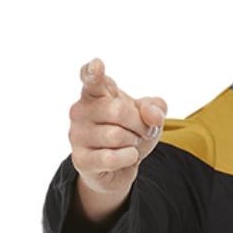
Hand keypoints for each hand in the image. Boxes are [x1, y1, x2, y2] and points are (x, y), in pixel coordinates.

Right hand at [68, 57, 167, 203]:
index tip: (98, 66)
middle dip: (140, 124)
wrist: (120, 167)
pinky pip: (111, 158)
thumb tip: (153, 116)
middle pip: (118, 111)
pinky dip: (128, 158)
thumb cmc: (130, 132)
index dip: (92, 71)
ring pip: (116, 136)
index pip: (90, 78)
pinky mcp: (80, 159)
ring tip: (129, 144)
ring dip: (133, 143)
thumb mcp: (148, 116)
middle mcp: (80, 110)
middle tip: (141, 131)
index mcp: (95, 93)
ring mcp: (77, 134)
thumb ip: (155, 108)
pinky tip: (126, 157)